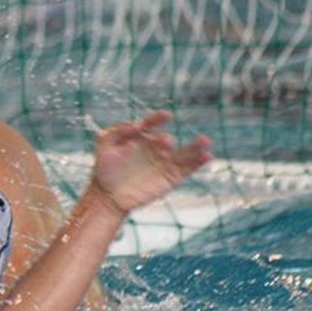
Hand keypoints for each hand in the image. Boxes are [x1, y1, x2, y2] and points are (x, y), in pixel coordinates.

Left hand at [90, 111, 211, 213]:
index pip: (152, 123)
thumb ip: (117, 131)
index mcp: (141, 137)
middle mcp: (156, 148)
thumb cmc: (104, 168)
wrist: (106, 195)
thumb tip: (136, 125)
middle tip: (165, 142)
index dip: (158, 119)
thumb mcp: (104, 145)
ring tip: (205, 141)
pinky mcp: (171, 178)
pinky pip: (187, 169)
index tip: (165, 116)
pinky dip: (198, 163)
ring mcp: (165, 163)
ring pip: (184, 153)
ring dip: (195, 147)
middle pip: (168, 140)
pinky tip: (207, 156)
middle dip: (167, 141)